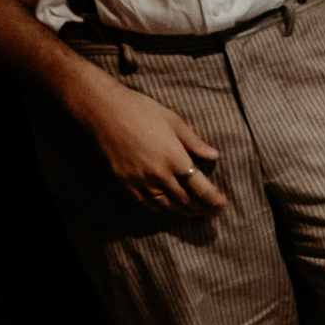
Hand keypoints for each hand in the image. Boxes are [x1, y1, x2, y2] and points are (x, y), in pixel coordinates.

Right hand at [61, 58, 226, 215]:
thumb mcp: (173, 120)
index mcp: (175, 158)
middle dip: (202, 209)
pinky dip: (158, 208)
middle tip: (213, 214)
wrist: (102, 110)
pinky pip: (145, 202)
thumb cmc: (140, 109)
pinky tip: (165, 209)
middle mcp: (159, 174)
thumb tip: (214, 155)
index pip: (201, 188)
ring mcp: (140, 180)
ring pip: (166, 204)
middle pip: (186, 200)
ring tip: (194, 214)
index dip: (214, 200)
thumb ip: (194, 142)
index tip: (223, 205)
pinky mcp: (125, 181)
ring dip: (183, 211)